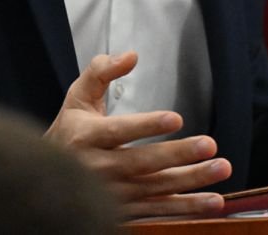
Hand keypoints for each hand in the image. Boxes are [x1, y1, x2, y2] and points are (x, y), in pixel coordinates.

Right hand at [45, 52, 230, 218]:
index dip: (146, 125)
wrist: (46, 179)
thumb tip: (131, 56)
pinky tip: (213, 201)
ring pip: (155, 189)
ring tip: (221, 168)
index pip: (118, 131)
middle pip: (141, 162)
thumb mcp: (78, 95)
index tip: (175, 118)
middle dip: (177, 155)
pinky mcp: (124, 211)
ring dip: (191, 181)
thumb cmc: (70, 130)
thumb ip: (102, 71)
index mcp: (86, 137)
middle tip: (209, 144)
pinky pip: (158, 211)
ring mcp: (112, 194)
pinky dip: (186, 208)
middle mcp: (98, 168)